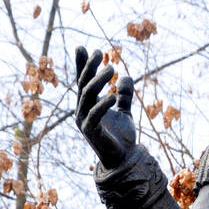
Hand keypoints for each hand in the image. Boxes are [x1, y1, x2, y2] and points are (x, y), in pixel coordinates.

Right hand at [74, 46, 135, 169]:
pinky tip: (112, 96)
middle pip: (83, 84)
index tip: (83, 47)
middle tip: (99, 52)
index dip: (82, 65)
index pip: (83, 81)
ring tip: (112, 68)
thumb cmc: (121, 137)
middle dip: (89, 67)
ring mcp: (84, 121)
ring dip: (98, 80)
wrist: (124, 160)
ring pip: (87, 95)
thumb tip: (126, 76)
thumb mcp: (124, 111)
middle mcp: (82, 111)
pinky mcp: (91, 132)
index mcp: (88, 105)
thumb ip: (124, 95)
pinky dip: (102, 104)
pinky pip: (94, 114)